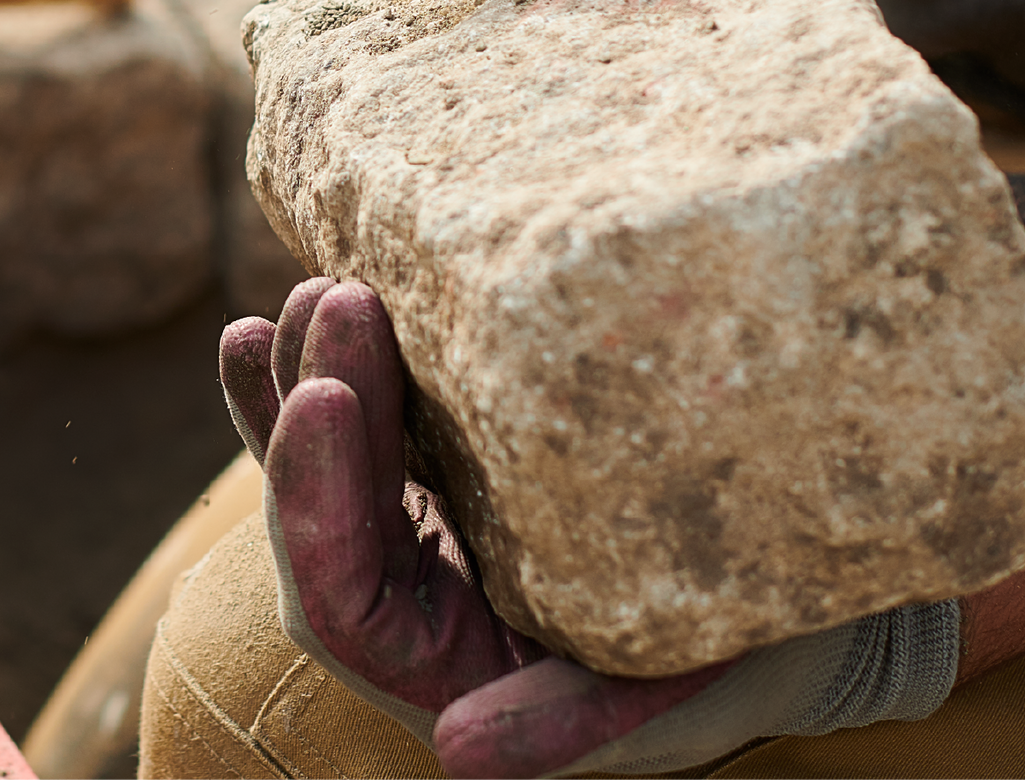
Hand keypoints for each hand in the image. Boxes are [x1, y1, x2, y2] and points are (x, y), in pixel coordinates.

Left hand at [219, 279, 724, 779]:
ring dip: (305, 375)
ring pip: (334, 460)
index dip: (315, 500)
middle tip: (335, 298)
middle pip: (326, 511)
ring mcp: (421, 531)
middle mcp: (413, 604)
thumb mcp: (659, 687)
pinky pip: (358, 430)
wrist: (771, 602)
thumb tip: (456, 749)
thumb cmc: (725, 647)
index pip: (338, 598)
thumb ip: (562, 726)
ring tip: (311, 291)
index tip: (325, 393)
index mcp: (442, 666)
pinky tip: (254, 327)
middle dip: (313, 406)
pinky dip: (303, 379)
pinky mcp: (443, 472)